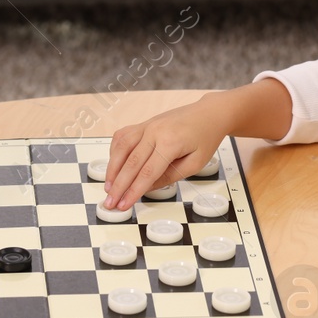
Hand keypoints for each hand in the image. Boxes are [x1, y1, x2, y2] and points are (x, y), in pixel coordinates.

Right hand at [104, 100, 225, 209]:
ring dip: (112, 169)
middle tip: (110, 202)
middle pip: (130, 162)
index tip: (124, 205)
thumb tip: (146, 188)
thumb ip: (169, 176)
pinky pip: (122, 137)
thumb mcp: (195, 163)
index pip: (147, 173)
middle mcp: (155, 131)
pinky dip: (114, 152)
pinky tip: (113, 166)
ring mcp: (147, 125)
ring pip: (121, 148)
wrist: (209, 113)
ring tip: (108, 188)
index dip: (133, 191)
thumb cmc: (205, 137)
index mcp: (170, 142)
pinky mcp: (143, 123)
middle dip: (118, 186)